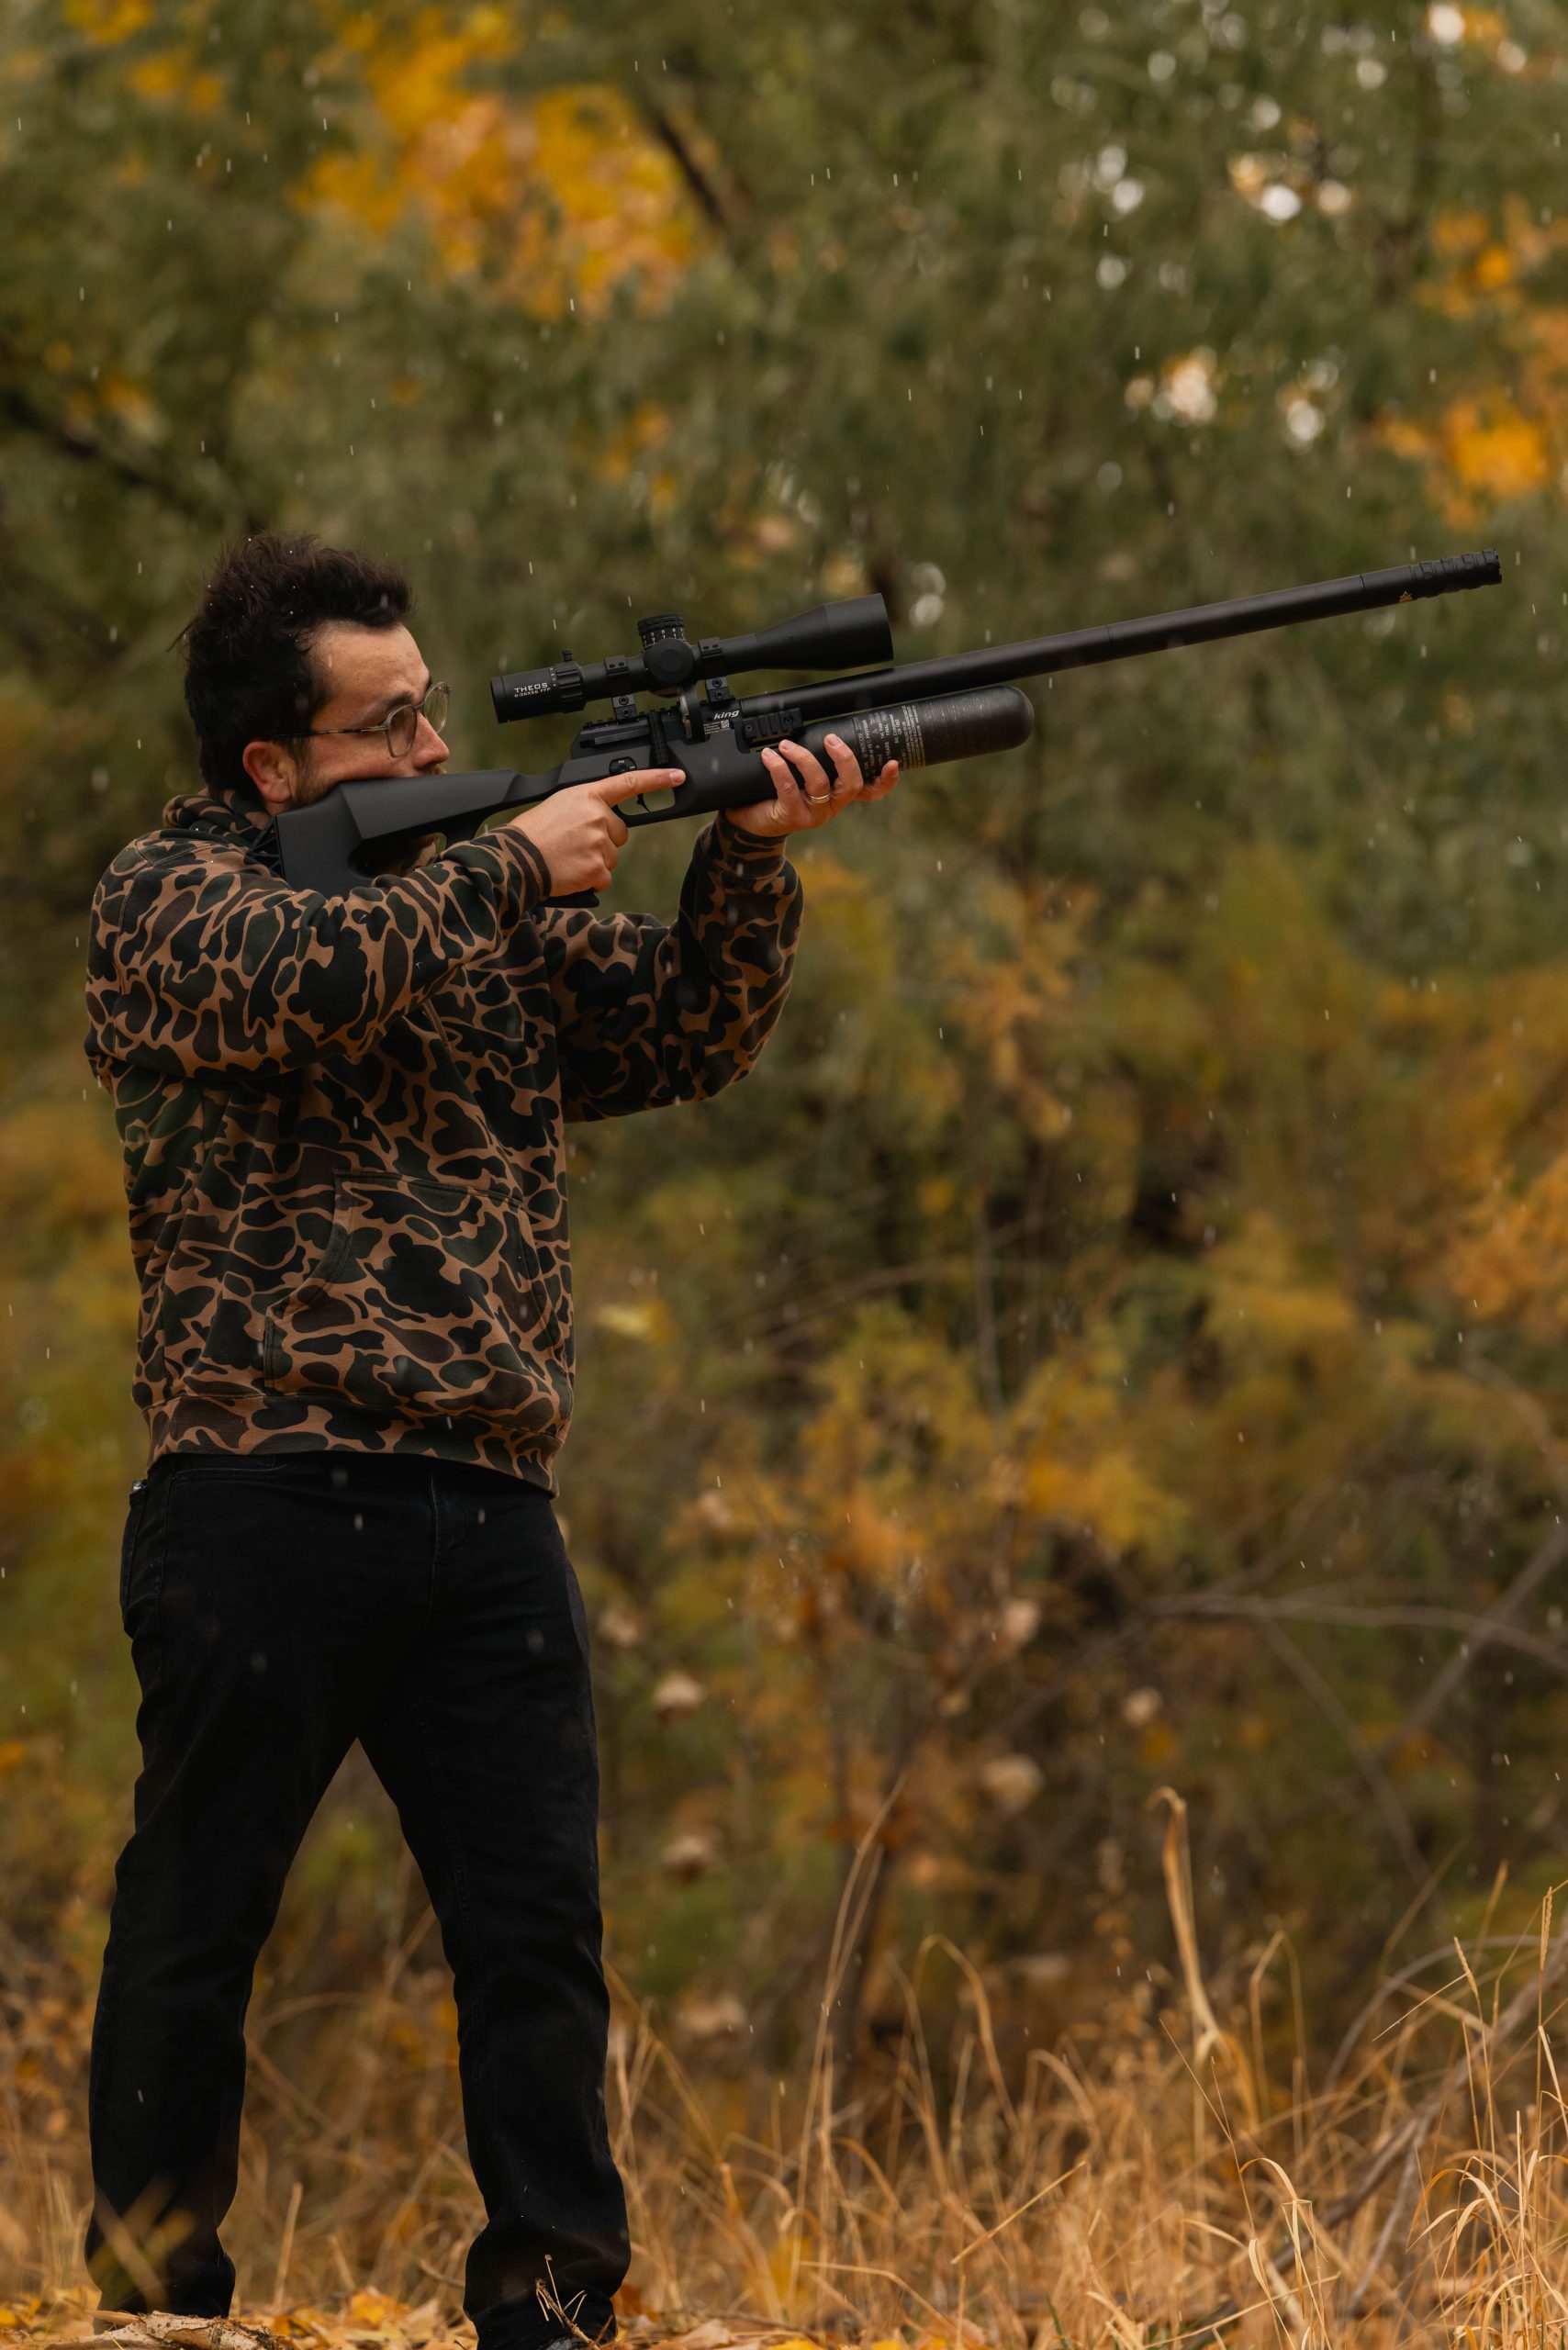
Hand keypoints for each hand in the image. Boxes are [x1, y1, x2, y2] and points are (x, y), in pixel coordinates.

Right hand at [504, 767, 681, 895]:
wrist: (516, 858)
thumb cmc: (532, 834)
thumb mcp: (559, 806)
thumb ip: (586, 808)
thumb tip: (603, 821)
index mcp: (587, 796)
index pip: (629, 782)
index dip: (657, 779)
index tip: (678, 777)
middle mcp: (598, 816)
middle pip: (620, 832)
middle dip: (603, 841)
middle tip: (575, 845)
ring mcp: (600, 843)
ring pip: (612, 857)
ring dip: (595, 862)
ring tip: (568, 858)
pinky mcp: (598, 868)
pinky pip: (604, 878)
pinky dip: (590, 880)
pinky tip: (571, 873)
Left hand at [726, 732, 899, 839]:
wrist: (751, 823)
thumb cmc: (779, 795)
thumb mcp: (802, 779)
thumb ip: (816, 761)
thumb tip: (819, 726)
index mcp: (839, 795)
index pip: (871, 791)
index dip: (886, 780)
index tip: (893, 762)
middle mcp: (832, 806)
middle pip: (851, 784)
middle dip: (844, 759)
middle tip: (830, 739)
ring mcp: (814, 814)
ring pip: (820, 784)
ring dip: (803, 758)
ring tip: (787, 745)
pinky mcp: (792, 816)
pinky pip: (788, 788)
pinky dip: (778, 768)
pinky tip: (769, 756)